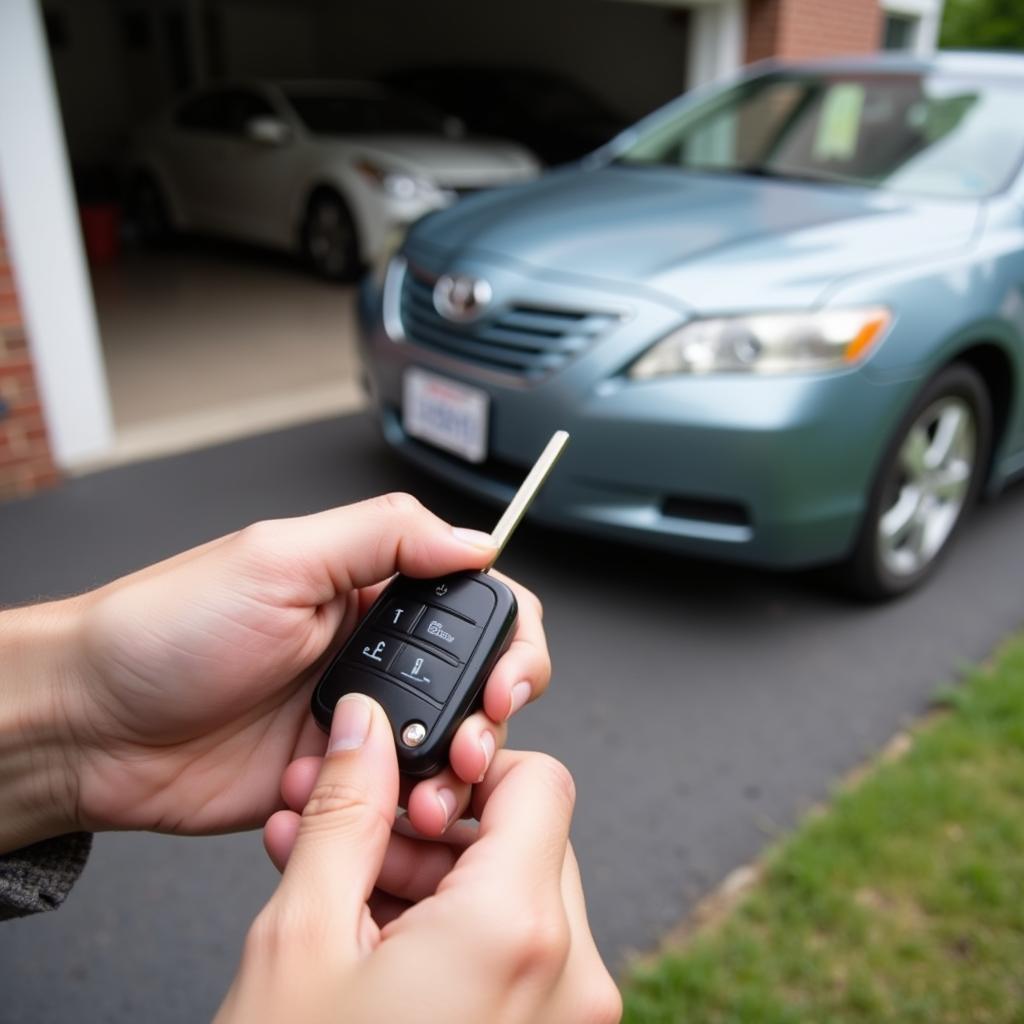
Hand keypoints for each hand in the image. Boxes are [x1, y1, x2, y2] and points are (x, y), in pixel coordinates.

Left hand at [0, 494, 549, 849]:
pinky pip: (390, 800)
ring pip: (445, 749)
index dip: (512, 641)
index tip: (505, 678)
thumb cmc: (165, 629)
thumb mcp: (278, 558)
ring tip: (423, 790)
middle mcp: (374, 653)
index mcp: (370, 590)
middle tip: (476, 739)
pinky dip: (387, 810)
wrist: (88, 726)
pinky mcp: (332, 780)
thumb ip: (385, 536)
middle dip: (493, 716)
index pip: (476, 604)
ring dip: (449, 773)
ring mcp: (356, 722)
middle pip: (478, 682)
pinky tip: (346, 801)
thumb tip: (477, 540)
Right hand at [217, 694, 620, 1023]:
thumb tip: (365, 729)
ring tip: (346, 904)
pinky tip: (376, 953)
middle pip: (527, 840)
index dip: (473, 765)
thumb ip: (345, 811)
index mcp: (519, 931)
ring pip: (518, 900)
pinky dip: (456, 940)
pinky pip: (518, 960)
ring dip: (436, 887)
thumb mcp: (302, 938)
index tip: (410, 784)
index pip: (541, 780)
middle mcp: (569, 979)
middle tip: (352, 849)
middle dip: (436, 834)